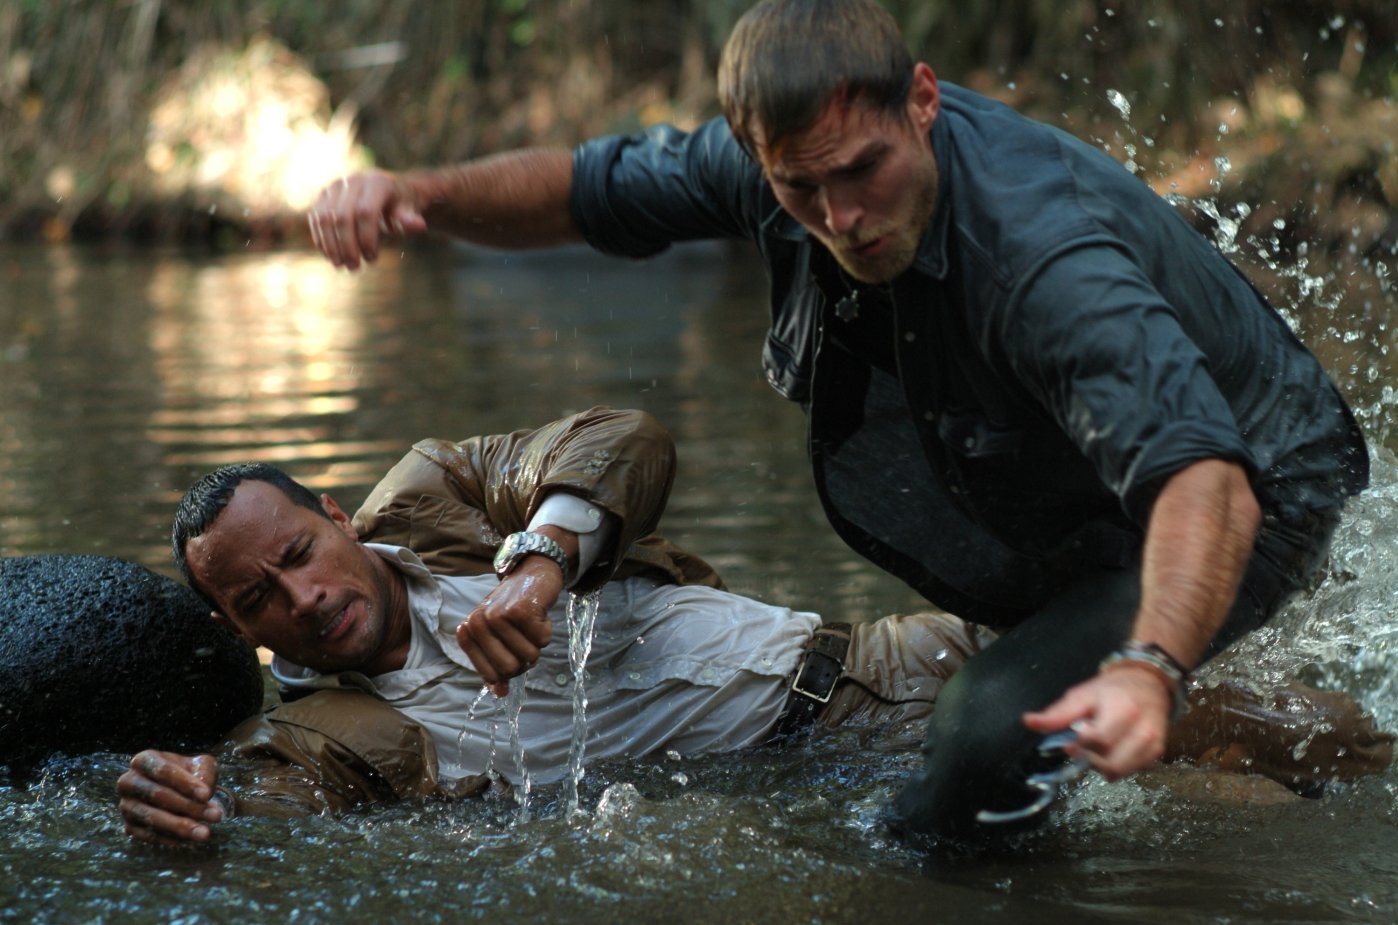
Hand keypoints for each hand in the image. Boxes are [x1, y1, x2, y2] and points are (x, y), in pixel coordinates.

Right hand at [117, 750, 224, 846]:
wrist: (178, 790)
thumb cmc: (190, 773)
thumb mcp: (201, 765)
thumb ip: (205, 772)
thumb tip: (205, 793)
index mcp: (144, 760)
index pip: (163, 771)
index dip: (185, 783)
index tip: (207, 795)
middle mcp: (129, 782)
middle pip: (158, 795)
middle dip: (189, 807)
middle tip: (215, 816)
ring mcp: (127, 806)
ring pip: (152, 818)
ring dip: (180, 827)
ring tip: (204, 833)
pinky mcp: (129, 826)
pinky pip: (149, 835)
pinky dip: (170, 838)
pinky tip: (189, 840)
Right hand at [307, 171, 428, 269]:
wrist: (387, 191)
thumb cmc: (401, 205)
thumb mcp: (410, 212)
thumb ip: (410, 219)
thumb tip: (419, 225)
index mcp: (376, 182)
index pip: (365, 212)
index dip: (366, 238)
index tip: (373, 258)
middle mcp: (353, 180)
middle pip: (342, 216)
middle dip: (347, 245)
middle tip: (354, 268)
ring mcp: (335, 186)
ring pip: (324, 218)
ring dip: (331, 245)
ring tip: (341, 265)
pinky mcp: (324, 195)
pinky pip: (316, 218)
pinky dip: (321, 238)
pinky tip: (330, 256)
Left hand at [456, 557, 561, 695]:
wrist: (531, 572)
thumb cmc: (513, 608)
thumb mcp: (497, 636)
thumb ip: (495, 666)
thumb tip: (501, 693)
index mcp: (469, 631)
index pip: (490, 674)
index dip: (507, 671)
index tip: (512, 654)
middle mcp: (479, 622)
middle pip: (510, 668)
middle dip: (524, 660)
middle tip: (524, 639)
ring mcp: (499, 615)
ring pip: (530, 655)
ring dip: (537, 643)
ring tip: (530, 624)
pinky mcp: (522, 609)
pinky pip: (543, 640)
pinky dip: (546, 630)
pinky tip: (538, 615)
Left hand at [1022, 664, 1173, 779]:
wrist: (1148, 683)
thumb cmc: (1110, 690)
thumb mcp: (1081, 695)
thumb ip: (1058, 714)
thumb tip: (1028, 722)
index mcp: (1121, 709)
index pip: (1099, 740)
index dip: (1080, 746)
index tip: (1070, 742)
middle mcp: (1141, 729)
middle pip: (1109, 762)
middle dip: (1088, 758)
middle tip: (1081, 746)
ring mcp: (1152, 743)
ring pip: (1118, 772)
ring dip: (1100, 765)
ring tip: (1095, 749)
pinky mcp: (1157, 753)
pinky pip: (1130, 772)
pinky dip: (1116, 767)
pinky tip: (1111, 751)